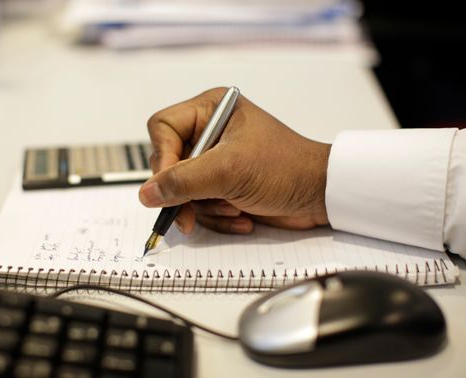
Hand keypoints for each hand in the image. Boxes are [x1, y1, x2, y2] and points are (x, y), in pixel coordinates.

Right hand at [139, 87, 330, 234]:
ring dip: (205, 208)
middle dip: (186, 192)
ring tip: (233, 210)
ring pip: (182, 189)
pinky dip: (217, 216)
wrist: (320, 195)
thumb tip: (146, 193)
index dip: (162, 160)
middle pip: (168, 163)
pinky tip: (240, 217)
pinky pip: (200, 203)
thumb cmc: (284, 169)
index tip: (169, 189)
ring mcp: (215, 160)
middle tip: (191, 213)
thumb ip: (182, 181)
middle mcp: (208, 131)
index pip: (162, 129)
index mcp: (210, 110)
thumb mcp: (228, 171)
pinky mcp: (222, 184)